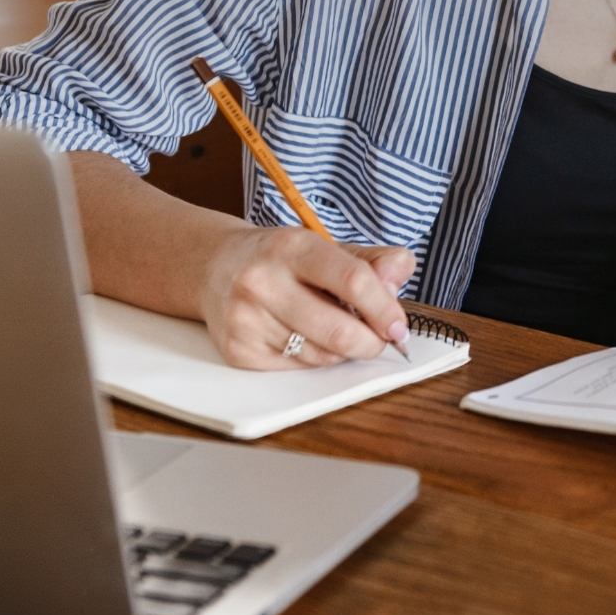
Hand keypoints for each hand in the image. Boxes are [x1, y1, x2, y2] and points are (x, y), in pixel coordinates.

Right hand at [200, 225, 415, 369]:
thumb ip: (372, 260)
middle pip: (338, 330)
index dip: (384, 308)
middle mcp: (263, 281)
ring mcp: (246, 319)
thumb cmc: (283, 259)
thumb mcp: (327, 247)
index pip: (352, 280)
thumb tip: (400, 275)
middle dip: (370, 342)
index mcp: (292, 246)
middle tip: (380, 339)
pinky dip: (315, 358)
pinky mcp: (238, 351)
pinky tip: (306, 336)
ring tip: (336, 327)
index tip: (399, 326)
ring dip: (342, 350)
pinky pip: (298, 368)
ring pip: (321, 355)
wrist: (215, 267)